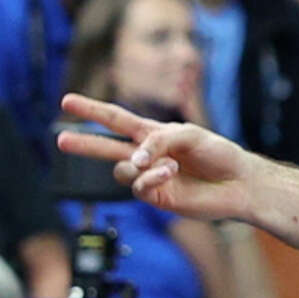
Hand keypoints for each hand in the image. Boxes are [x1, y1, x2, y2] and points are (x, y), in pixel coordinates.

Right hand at [56, 94, 254, 220]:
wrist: (238, 184)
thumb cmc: (219, 154)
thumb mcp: (190, 134)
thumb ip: (159, 139)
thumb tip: (133, 158)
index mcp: (154, 134)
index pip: (116, 119)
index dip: (92, 110)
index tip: (66, 100)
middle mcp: (147, 155)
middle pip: (106, 147)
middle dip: (84, 142)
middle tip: (60, 138)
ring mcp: (150, 178)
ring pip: (122, 170)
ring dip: (140, 164)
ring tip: (168, 165)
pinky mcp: (157, 197)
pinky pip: (139, 186)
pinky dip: (151, 177)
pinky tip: (169, 173)